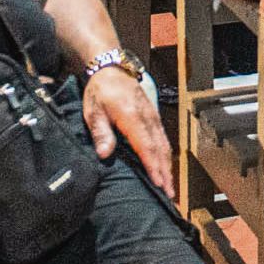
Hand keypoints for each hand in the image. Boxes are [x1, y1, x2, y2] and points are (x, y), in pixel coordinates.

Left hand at [80, 62, 174, 196]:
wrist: (111, 68)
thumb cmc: (100, 91)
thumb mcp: (93, 111)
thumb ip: (100, 132)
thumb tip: (104, 154)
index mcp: (131, 116)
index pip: (146, 146)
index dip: (153, 167)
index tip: (159, 184)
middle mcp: (147, 117)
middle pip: (159, 149)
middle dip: (165, 172)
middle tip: (169, 194)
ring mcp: (152, 116)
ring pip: (164, 144)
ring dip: (168, 166)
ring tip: (170, 185)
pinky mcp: (153, 116)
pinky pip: (163, 138)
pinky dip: (165, 154)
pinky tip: (165, 166)